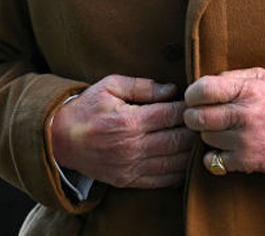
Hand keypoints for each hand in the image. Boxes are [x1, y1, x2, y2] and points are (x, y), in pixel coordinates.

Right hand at [49, 75, 195, 188]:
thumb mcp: (109, 86)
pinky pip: (163, 180)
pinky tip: (188, 161)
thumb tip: (171, 89)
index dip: (188, 108)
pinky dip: (179, 172)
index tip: (197, 102)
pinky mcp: (129, 180)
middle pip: (178, 140)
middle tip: (206, 121)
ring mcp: (131, 167)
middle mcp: (132, 147)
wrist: (59, 140)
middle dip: (195, 130)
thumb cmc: (87, 109)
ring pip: (175, 163)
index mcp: (129, 121)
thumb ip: (142, 85)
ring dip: (192, 152)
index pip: (171, 115)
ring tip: (201, 140)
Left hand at [183, 67, 264, 173]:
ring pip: (204, 138)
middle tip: (198, 116)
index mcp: (248, 90)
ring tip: (219, 130)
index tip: (194, 98)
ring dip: (206, 134)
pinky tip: (222, 149)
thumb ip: (232, 76)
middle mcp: (246, 114)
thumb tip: (203, 82)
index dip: (192, 94)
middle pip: (197, 116)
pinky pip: (212, 161)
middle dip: (192, 116)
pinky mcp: (246, 161)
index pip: (204, 89)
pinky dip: (212, 157)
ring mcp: (245, 140)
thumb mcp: (262, 78)